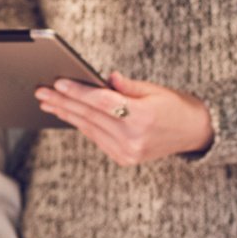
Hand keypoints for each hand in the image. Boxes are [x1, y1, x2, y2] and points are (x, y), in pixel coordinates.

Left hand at [35, 72, 214, 164]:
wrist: (195, 132)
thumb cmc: (175, 105)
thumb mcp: (154, 90)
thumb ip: (127, 86)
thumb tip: (102, 78)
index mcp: (142, 117)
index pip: (102, 102)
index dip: (78, 92)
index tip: (57, 83)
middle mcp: (133, 138)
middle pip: (90, 116)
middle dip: (63, 102)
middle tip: (41, 92)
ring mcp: (128, 152)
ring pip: (89, 129)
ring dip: (66, 114)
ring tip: (47, 102)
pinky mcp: (124, 159)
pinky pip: (96, 138)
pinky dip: (81, 125)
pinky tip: (68, 114)